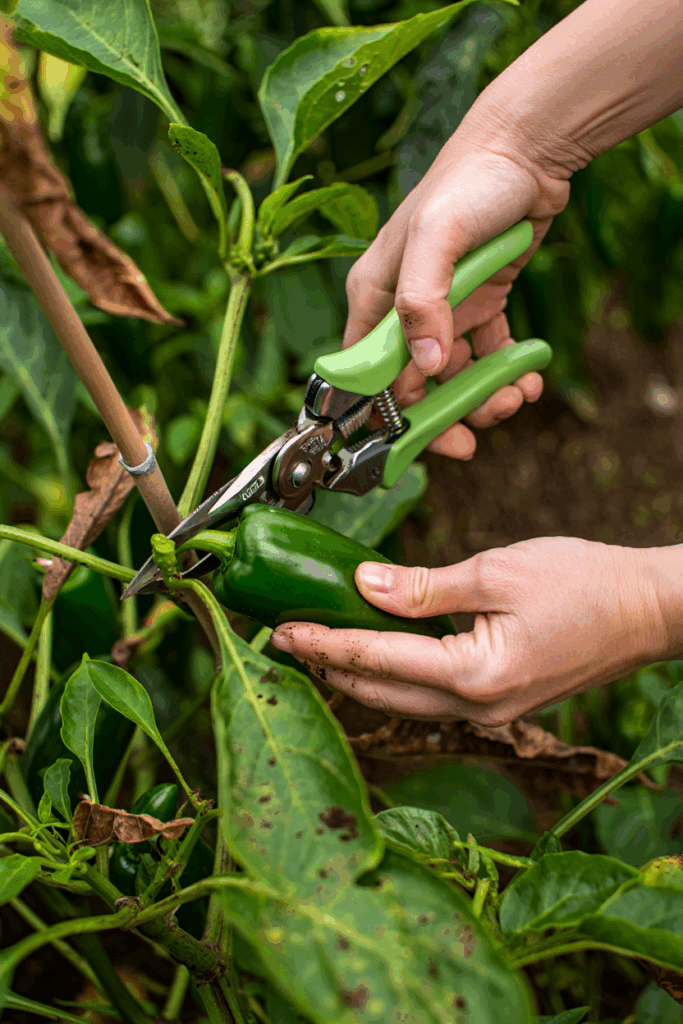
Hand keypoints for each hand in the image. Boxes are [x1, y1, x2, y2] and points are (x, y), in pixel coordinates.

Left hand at [270, 538, 673, 725]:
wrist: (644, 611)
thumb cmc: (583, 585)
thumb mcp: (496, 571)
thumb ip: (422, 586)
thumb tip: (360, 585)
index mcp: (472, 676)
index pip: (374, 660)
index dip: (320, 643)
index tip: (277, 629)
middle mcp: (475, 708)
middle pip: (377, 691)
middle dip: (325, 666)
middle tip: (281, 638)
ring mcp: (487, 712)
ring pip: (400, 698)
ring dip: (354, 673)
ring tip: (314, 645)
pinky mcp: (496, 703)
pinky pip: (427, 694)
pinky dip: (391, 674)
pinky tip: (372, 652)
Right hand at [343, 98, 570, 459]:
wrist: (527, 148)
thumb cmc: (470, 182)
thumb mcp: (437, 238)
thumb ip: (422, 302)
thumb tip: (424, 367)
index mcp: (373, 298)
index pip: (367, 376)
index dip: (389, 416)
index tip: (423, 441)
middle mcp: (403, 310)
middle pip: (412, 387)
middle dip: (444, 416)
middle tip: (474, 439)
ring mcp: (444, 309)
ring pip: (454, 377)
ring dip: (484, 398)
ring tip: (516, 397)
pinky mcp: (480, 304)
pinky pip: (488, 355)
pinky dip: (508, 373)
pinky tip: (529, 378)